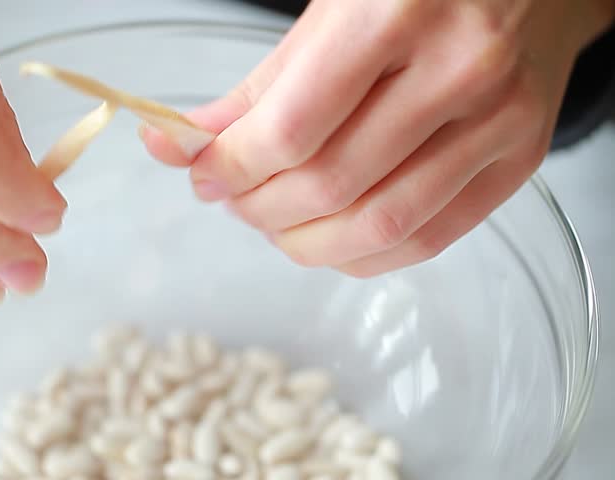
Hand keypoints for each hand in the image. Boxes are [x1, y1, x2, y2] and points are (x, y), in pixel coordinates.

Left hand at [142, 0, 614, 276]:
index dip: (231, 167)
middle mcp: (457, 69)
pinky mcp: (519, 160)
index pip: (291, 128)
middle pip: (331, 184)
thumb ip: (257, 89)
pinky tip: (328, 239)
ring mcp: (498, 120)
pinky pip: (428, 240)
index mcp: (395, 14)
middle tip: (232, 198)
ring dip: (304, 242)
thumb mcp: (330, 13)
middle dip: (258, 207)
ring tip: (273, 221)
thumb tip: (182, 147)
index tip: (202, 176)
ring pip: (380, 225)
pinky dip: (361, 256)